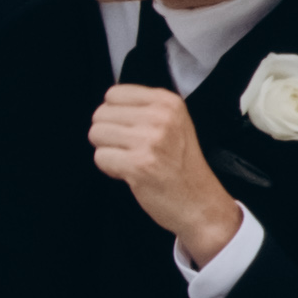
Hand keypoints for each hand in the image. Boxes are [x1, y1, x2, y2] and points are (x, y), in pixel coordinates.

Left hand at [87, 84, 241, 264]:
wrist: (201, 204)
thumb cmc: (183, 167)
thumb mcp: (174, 124)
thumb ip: (144, 109)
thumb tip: (106, 107)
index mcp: (168, 102)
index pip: (114, 93)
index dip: (115, 115)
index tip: (131, 131)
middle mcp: (160, 117)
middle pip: (101, 114)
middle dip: (109, 134)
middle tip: (131, 150)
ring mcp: (149, 140)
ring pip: (97, 134)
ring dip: (108, 151)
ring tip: (131, 160)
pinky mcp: (138, 165)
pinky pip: (100, 157)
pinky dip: (110, 169)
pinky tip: (131, 173)